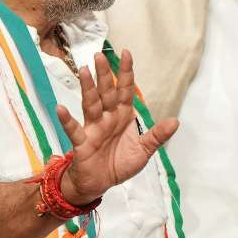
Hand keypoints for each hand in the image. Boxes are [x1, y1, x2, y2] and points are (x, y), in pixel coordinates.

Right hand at [56, 50, 178, 203]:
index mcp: (122, 116)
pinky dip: (67, 120)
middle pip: (106, 92)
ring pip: (91, 104)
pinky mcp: (82, 142)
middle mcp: (107, 118)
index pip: (125, 90)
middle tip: (100, 55)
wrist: (100, 183)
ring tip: (85, 70)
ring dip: (88, 88)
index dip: (126, 73)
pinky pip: (74, 129)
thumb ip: (157, 136)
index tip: (126, 53)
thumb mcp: (144, 150)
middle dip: (104, 75)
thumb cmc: (119, 163)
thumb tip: (176, 121)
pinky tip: (61, 108)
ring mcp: (93, 128)